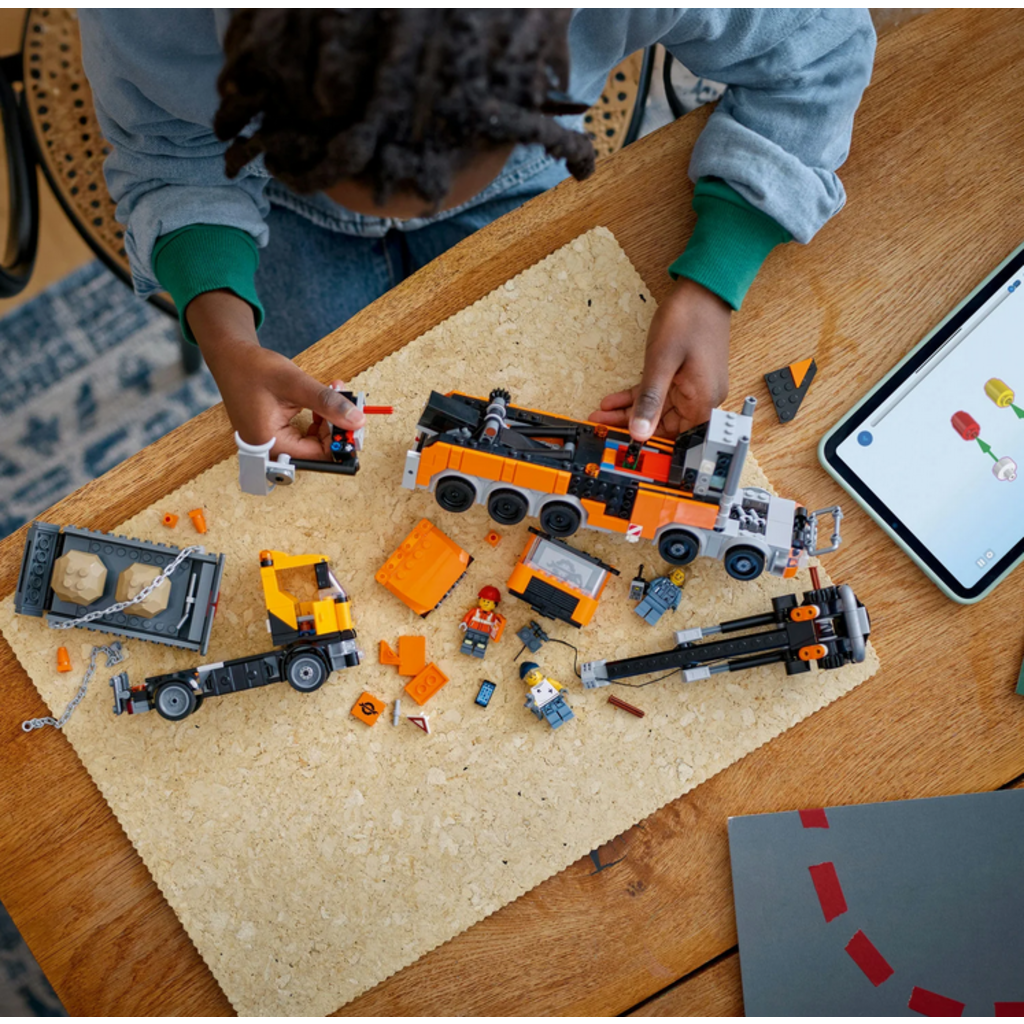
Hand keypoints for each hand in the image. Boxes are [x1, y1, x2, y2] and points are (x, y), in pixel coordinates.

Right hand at [187, 290, 364, 460]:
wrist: (231, 357)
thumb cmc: (253, 368)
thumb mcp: (295, 383)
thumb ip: (327, 403)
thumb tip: (356, 421)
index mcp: (271, 443)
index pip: (319, 455)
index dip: (340, 439)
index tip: (353, 418)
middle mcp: (270, 449)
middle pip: (317, 451)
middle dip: (335, 427)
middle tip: (346, 402)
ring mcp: (272, 443)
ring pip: (313, 442)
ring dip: (328, 421)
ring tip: (332, 393)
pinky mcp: (275, 434)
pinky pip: (304, 435)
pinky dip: (316, 419)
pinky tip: (319, 403)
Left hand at [590, 278, 730, 440]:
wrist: (704, 291)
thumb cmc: (689, 320)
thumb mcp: (661, 363)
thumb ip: (650, 400)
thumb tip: (640, 431)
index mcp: (702, 400)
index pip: (673, 437)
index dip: (646, 442)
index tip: (620, 443)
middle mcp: (702, 398)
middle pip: (662, 423)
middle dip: (629, 424)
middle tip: (600, 424)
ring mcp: (694, 387)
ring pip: (657, 408)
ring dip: (629, 410)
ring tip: (601, 412)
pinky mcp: (686, 377)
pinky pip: (659, 393)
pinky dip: (638, 396)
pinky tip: (615, 399)